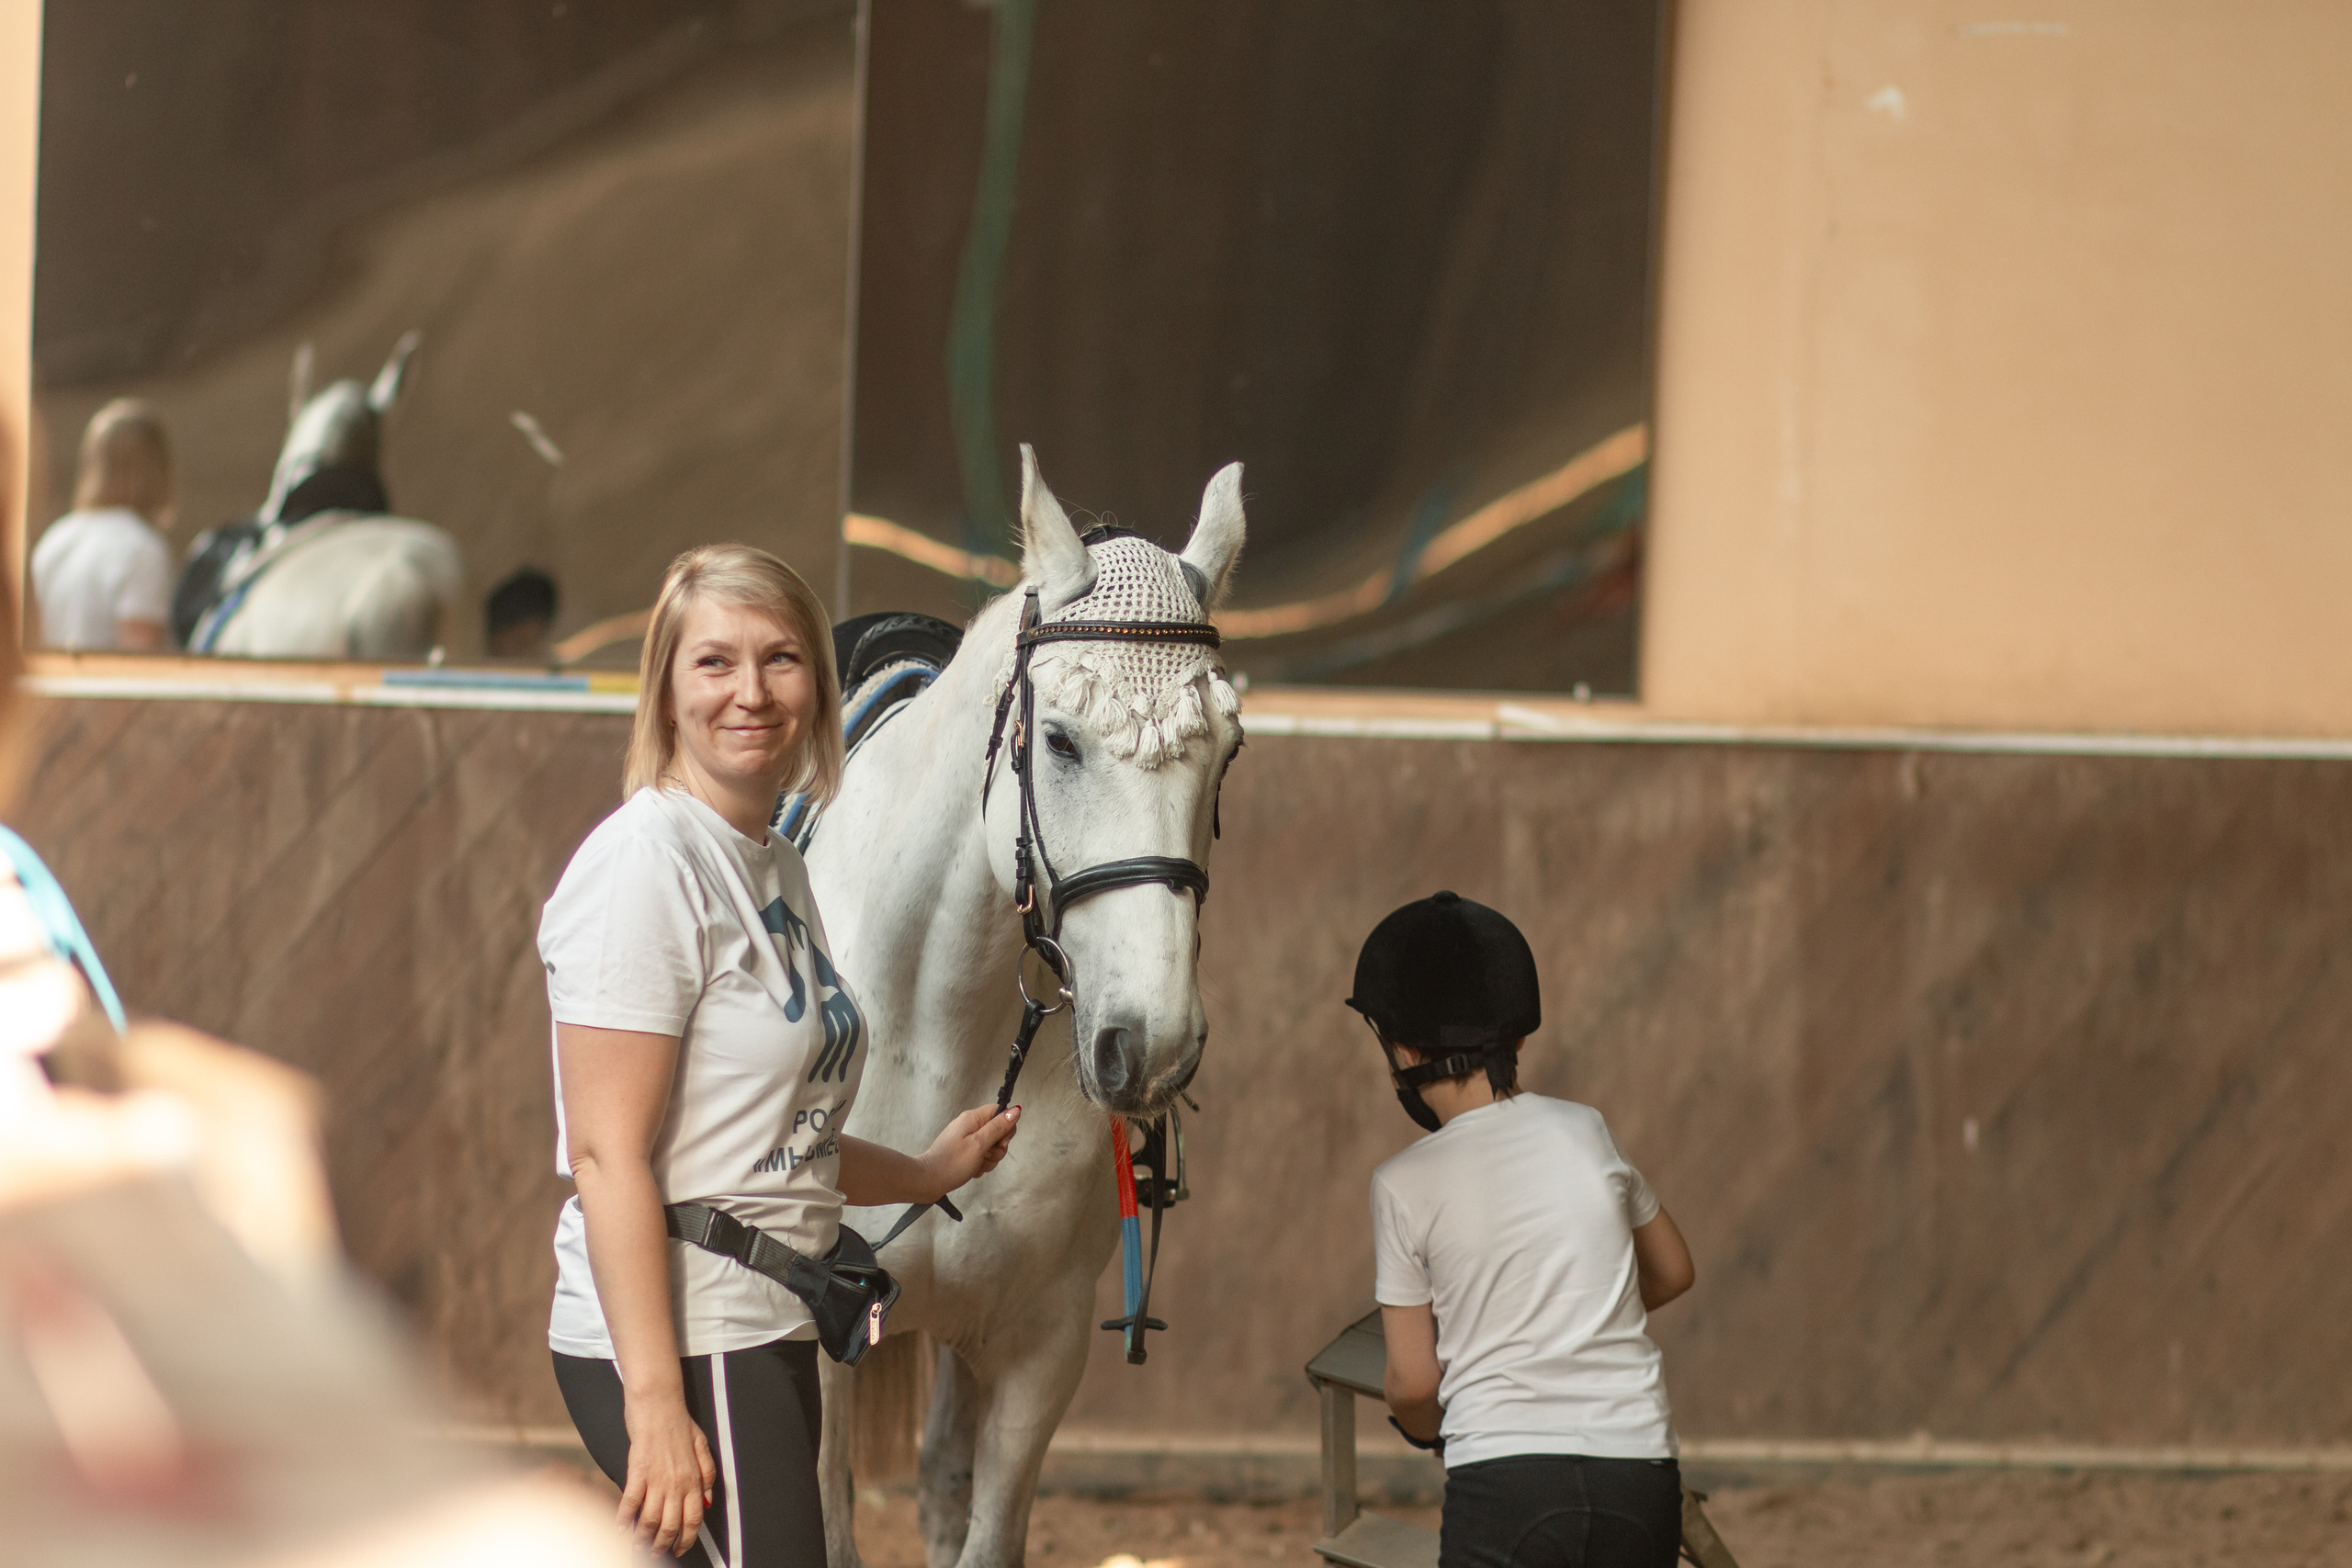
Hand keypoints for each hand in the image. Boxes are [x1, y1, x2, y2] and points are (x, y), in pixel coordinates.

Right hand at [619, 1390, 716, 1557]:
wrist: (659, 1403)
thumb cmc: (679, 1422)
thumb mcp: (703, 1446)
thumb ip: (708, 1473)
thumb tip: (709, 1499)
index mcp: (694, 1478)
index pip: (694, 1518)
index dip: (687, 1539)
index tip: (681, 1549)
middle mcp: (677, 1482)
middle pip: (672, 1525)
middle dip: (663, 1545)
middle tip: (655, 1554)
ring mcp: (657, 1478)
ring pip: (651, 1519)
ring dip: (643, 1537)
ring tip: (637, 1546)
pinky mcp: (637, 1471)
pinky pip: (630, 1502)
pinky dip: (624, 1519)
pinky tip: (621, 1527)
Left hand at [920, 1103, 1021, 1196]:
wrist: (928, 1181)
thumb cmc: (950, 1163)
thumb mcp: (979, 1144)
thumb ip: (998, 1127)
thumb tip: (1015, 1110)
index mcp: (973, 1118)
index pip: (1000, 1112)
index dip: (1006, 1127)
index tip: (1001, 1142)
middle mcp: (970, 1126)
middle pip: (998, 1132)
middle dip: (997, 1149)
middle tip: (985, 1155)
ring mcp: (967, 1140)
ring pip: (991, 1147)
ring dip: (989, 1160)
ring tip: (976, 1164)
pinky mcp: (964, 1152)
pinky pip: (982, 1156)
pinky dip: (980, 1165)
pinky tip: (971, 1169)